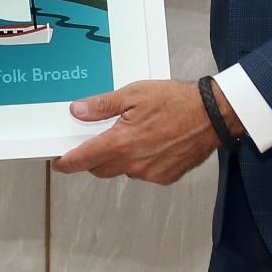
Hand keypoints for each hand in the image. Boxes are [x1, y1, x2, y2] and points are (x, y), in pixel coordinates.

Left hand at [51, 80, 216, 184]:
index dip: (67, 162)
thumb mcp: (133, 94)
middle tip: (99, 138)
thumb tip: (78, 111)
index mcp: (121, 143)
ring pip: (122, 170)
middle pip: (100, 168)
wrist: (211, 115)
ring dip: (120, 157)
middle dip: (94, 157)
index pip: (84, 159)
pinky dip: (140, 161)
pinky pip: (143, 172)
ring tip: (134, 133)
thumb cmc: (176, 101)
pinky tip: (151, 142)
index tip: (60, 163)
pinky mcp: (165, 177)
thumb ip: (102, 105)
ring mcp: (150, 174)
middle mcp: (133, 164)